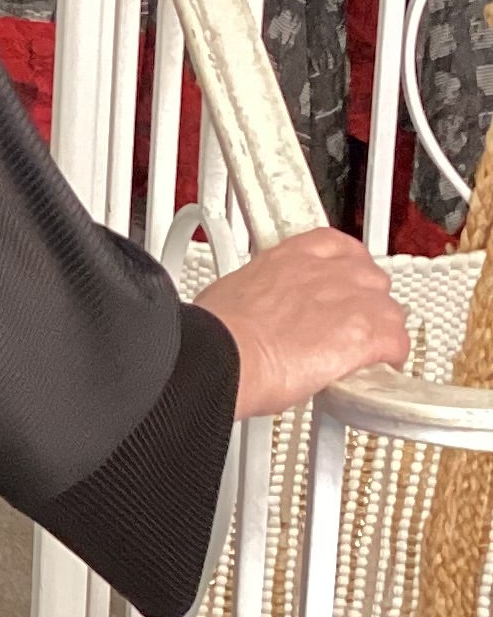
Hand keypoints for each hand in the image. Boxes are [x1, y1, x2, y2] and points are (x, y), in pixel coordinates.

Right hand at [194, 231, 411, 419]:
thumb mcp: (234, 293)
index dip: (345, 272)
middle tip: (344, 329)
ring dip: (380, 332)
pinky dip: (390, 357)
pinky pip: (397, 343)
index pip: (338, 248)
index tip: (340, 288)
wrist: (223, 356)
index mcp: (293, 254)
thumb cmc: (218, 331)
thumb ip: (262, 296)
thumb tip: (255, 314)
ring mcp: (353, 298)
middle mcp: (329, 270)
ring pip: (390, 311)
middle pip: (371, 280)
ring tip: (361, 355)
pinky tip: (376, 369)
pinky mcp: (368, 332)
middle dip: (364, 304)